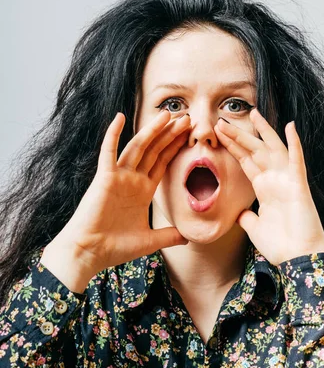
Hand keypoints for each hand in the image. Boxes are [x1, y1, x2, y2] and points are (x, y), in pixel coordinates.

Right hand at [44, 110, 190, 279]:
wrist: (89, 253)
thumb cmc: (115, 248)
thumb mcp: (149, 240)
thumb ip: (169, 235)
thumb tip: (188, 237)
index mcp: (143, 190)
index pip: (163, 163)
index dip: (175, 148)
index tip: (188, 134)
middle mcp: (132, 179)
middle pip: (155, 151)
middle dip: (170, 134)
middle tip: (186, 118)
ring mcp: (118, 176)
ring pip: (138, 147)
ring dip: (152, 130)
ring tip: (168, 114)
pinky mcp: (104, 177)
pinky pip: (109, 152)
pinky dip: (113, 134)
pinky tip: (120, 117)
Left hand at [214, 108, 323, 265]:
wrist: (298, 259)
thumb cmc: (280, 245)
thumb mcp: (254, 228)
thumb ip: (246, 217)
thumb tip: (240, 213)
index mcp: (264, 188)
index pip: (245, 161)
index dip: (233, 146)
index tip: (219, 133)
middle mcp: (274, 180)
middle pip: (254, 151)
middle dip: (238, 136)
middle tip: (221, 120)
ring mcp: (287, 180)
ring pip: (272, 149)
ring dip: (262, 131)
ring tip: (252, 112)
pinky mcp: (298, 185)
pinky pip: (296, 159)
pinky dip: (294, 142)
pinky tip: (290, 126)